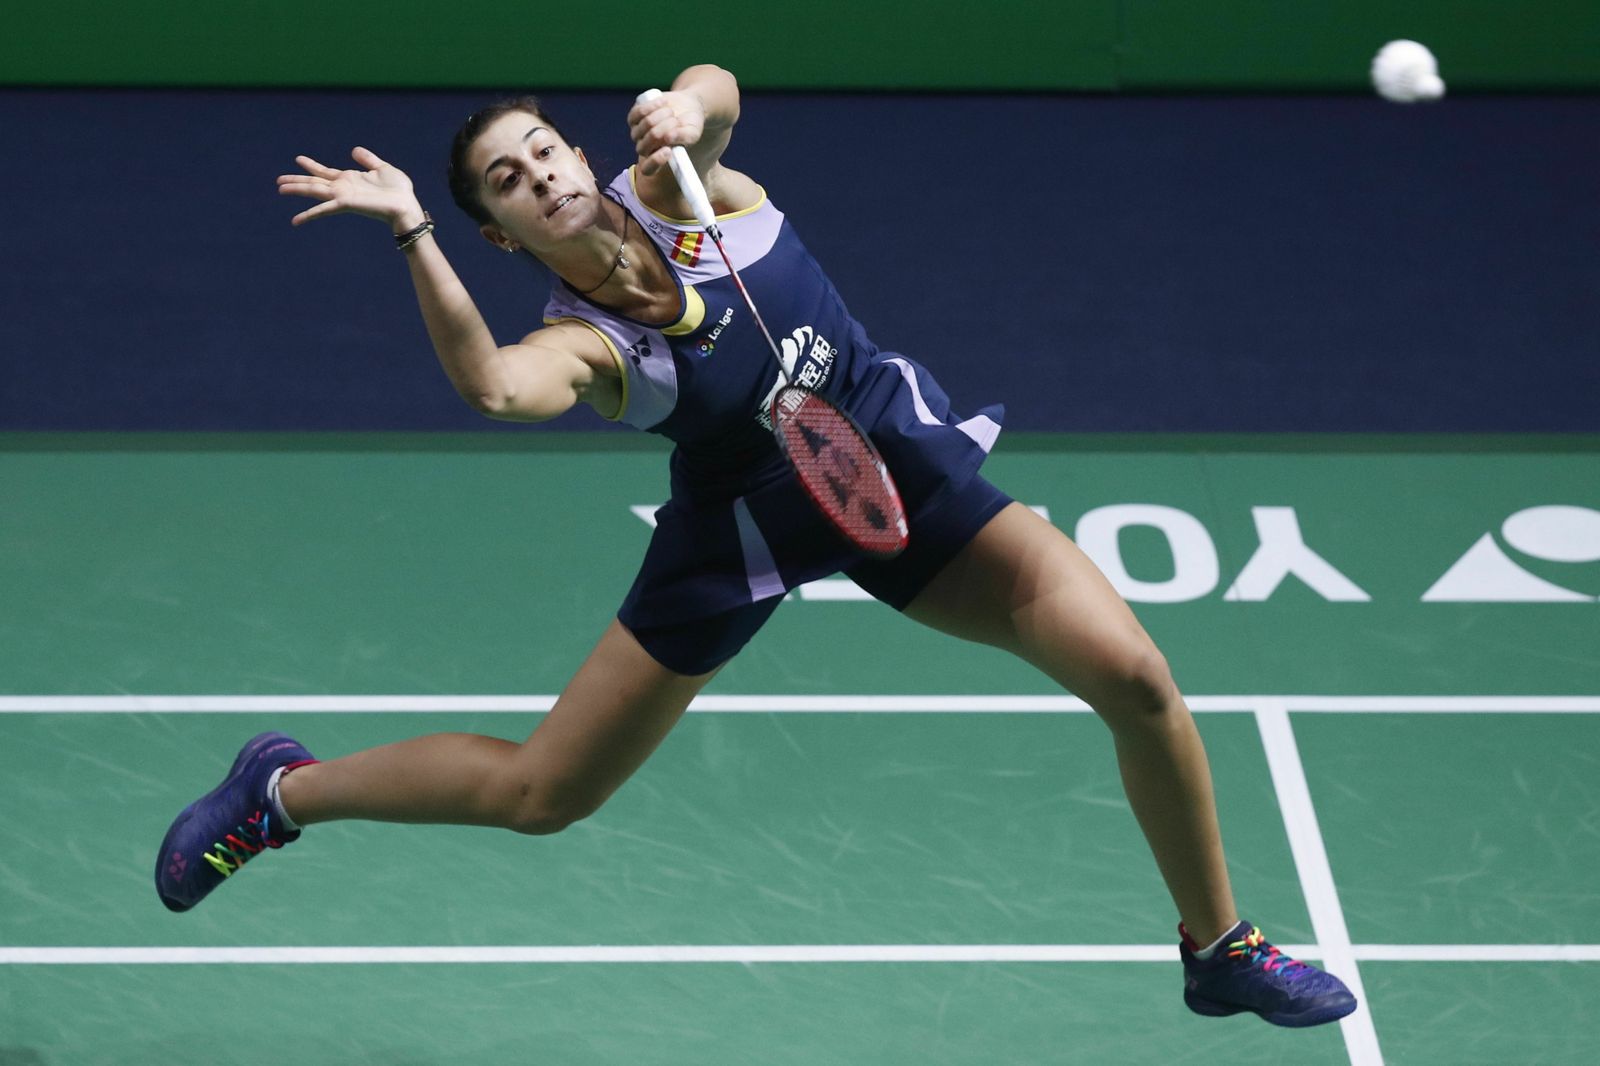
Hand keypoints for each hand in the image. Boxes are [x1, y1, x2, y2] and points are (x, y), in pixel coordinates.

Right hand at [275, 147, 423, 230]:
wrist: (406, 206)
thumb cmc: (399, 191)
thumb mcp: (382, 168)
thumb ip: (367, 159)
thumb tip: (354, 150)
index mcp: (350, 179)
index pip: (326, 171)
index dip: (312, 165)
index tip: (298, 159)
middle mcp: (343, 188)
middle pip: (314, 182)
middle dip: (297, 180)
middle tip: (278, 180)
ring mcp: (342, 196)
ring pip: (314, 191)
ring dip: (297, 190)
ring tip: (280, 189)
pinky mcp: (345, 204)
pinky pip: (323, 209)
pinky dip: (309, 214)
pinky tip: (295, 220)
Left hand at [627, 91, 706, 175]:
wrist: (686, 106)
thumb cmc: (690, 124)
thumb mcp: (693, 132)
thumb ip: (684, 137)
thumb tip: (669, 138)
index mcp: (659, 159)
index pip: (648, 169)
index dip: (655, 162)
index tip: (669, 151)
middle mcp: (645, 149)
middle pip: (646, 145)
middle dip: (663, 130)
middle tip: (676, 121)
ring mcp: (637, 133)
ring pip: (644, 126)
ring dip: (661, 116)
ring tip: (671, 111)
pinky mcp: (634, 117)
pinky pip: (638, 113)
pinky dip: (652, 106)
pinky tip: (663, 102)